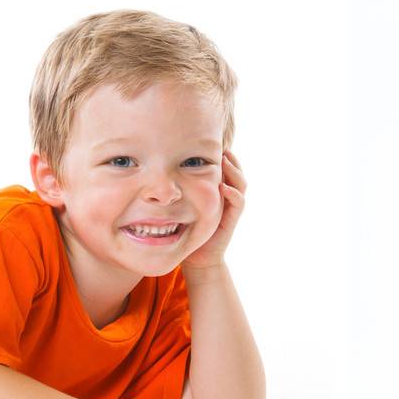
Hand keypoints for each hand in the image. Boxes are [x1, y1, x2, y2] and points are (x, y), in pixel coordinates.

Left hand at [184, 151, 245, 269]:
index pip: (222, 165)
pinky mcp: (232, 219)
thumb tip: (158, 165)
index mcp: (216, 188)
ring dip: (234, 170)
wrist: (196, 257)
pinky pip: (239, 203)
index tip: (206, 140)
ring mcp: (231, 207)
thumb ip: (177, 185)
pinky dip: (233, 193)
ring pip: (240, 183)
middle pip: (235, 169)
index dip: (218, 152)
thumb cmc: (185, 228)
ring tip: (224, 159)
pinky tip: (224, 187)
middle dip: (229, 156)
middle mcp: (226, 195)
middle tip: (218, 144)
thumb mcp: (180, 202)